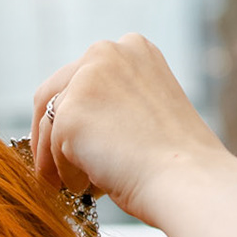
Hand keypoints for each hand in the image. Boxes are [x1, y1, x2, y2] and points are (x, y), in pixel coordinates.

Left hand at [29, 34, 234, 226]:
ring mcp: (86, 80)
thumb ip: (115, 106)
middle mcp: (106, 52)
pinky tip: (93, 187)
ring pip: (48, 126)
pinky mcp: (69, 113)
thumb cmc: (178, 161)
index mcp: (133, 49)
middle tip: (49, 169)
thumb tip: (78, 129)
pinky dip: (66, 176)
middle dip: (48, 135)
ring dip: (56, 161)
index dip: (70, 112)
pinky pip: (51, 152)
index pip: (81, 76)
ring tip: (79, 186)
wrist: (188, 180)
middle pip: (51, 94)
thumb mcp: (148, 112)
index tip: (66, 140)